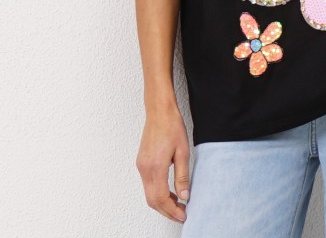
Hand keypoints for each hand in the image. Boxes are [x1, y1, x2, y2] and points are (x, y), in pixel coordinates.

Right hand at [136, 106, 189, 223]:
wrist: (159, 111)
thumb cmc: (172, 126)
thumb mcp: (183, 151)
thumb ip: (183, 176)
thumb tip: (184, 196)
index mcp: (155, 167)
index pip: (161, 198)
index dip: (172, 210)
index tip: (183, 215)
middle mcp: (145, 169)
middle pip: (152, 201)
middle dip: (166, 211)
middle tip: (181, 214)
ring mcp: (141, 166)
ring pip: (148, 194)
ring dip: (162, 203)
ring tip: (178, 204)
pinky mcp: (141, 163)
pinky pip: (147, 185)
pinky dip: (157, 193)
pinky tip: (169, 192)